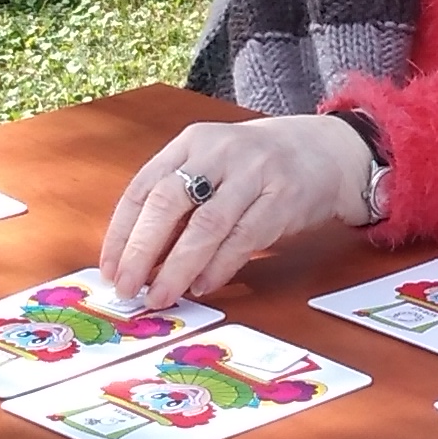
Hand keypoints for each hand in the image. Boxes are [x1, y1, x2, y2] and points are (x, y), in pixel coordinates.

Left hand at [97, 114, 377, 305]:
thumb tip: (138, 260)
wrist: (326, 151)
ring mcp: (254, 172)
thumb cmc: (257, 167)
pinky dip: (220, 266)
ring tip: (162, 296)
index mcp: (190, 142)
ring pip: (206, 226)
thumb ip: (178, 200)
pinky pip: (244, 238)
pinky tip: (203, 285)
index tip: (111, 271)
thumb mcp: (212, 166)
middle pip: (168, 204)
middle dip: (142, 252)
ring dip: (179, 267)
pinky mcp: (284, 197)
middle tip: (128, 289)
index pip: (143, 189)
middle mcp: (218, 152)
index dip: (122, 234)